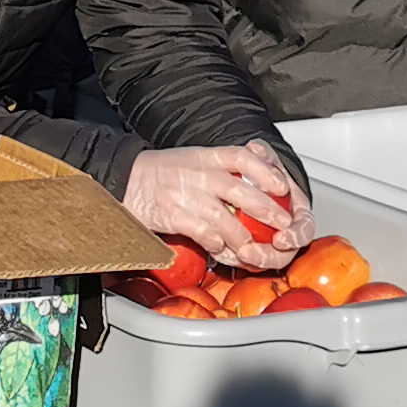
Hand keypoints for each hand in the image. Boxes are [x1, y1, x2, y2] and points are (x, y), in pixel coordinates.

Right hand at [126, 143, 307, 271]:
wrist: (123, 179)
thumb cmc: (160, 172)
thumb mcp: (193, 160)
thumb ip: (220, 170)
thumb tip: (252, 187)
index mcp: (206, 157)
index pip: (243, 157)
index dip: (266, 171)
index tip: (283, 186)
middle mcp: (199, 173)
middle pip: (241, 191)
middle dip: (266, 210)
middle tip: (282, 224)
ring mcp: (186, 195)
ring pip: (224, 219)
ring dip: (243, 237)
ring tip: (254, 249)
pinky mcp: (173, 215)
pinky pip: (202, 233)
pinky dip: (215, 244)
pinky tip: (221, 249)